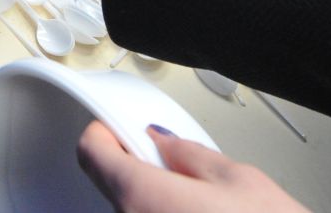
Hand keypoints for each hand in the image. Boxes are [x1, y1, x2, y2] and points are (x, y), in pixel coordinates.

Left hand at [78, 122, 309, 212]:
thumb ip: (189, 154)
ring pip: (133, 210)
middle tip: (175, 167)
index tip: (119, 126)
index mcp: (144, 197)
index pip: (92, 153)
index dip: (105, 133)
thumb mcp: (238, 180)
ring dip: (154, 201)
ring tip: (202, 205)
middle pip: (113, 185)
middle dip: (139, 169)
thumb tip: (165, 142)